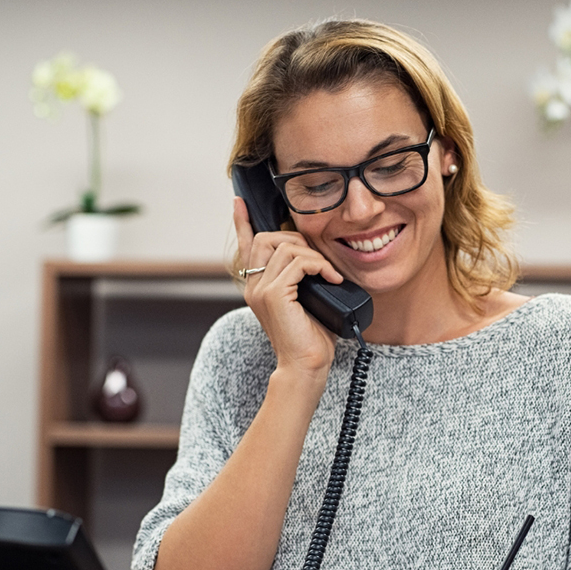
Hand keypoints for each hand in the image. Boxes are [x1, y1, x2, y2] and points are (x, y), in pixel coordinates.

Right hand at [233, 198, 344, 378]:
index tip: (239, 203)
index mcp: (257, 285)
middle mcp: (253, 285)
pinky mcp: (273, 295)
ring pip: (285, 247)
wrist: (306, 366)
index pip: (246, 246)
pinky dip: (319, 266)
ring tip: (328, 274)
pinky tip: (331, 280)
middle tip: (318, 262)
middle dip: (297, 240)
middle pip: (267, 237)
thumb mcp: (306, 300)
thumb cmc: (310, 337)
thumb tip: (315, 259)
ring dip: (314, 256)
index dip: (242, 222)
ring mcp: (261, 289)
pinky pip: (297, 263)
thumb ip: (301, 278)